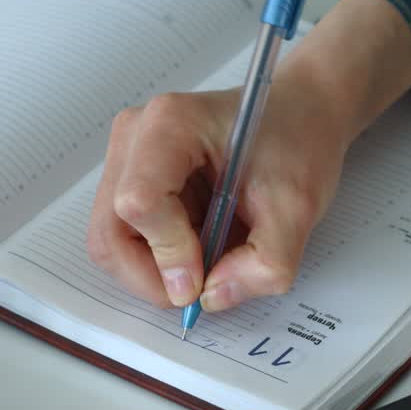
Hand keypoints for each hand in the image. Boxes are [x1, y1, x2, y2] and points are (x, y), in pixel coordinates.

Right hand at [87, 76, 346, 310]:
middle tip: (199, 290)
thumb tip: (213, 297)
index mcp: (172, 124)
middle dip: (151, 276)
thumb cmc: (297, 141)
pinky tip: (197, 242)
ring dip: (155, 269)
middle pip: (111, 231)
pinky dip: (156, 257)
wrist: (299, 112)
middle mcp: (136, 133)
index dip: (168, 254)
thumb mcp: (298, 208)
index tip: (205, 280)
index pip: (139, 202)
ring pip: (110, 240)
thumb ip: (263, 262)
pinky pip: (123, 236)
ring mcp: (127, 155)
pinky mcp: (129, 175)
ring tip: (206, 258)